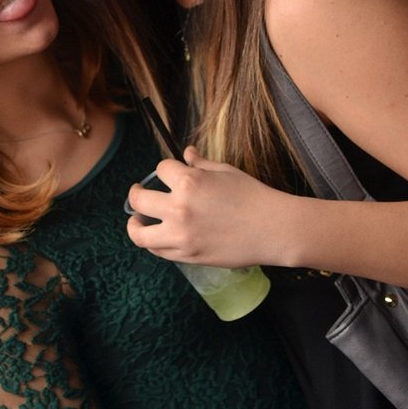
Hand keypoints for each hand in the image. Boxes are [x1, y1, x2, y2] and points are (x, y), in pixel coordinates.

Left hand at [126, 147, 292, 267]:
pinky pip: (158, 251)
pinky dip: (153, 242)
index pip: (161, 169)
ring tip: (136, 220)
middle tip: (137, 193)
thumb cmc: (252, 196)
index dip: (165, 169)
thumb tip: (185, 153)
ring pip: (140, 234)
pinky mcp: (188, 255)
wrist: (273, 229)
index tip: (168, 172)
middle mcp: (179, 208)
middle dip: (135, 194)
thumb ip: (200, 164)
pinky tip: (156, 236)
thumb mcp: (225, 171)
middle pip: (139, 200)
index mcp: (189, 182)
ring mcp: (181, 235)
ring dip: (134, 224)